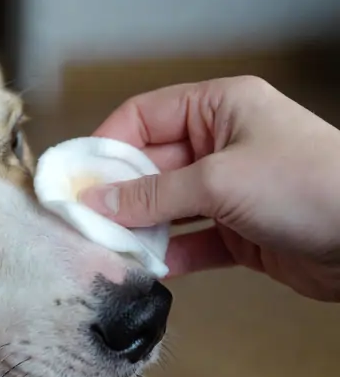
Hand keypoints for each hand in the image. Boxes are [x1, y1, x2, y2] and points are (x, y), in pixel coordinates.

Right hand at [78, 75, 339, 300]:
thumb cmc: (301, 185)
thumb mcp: (218, 181)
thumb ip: (151, 195)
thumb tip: (93, 202)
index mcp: (217, 108)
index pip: (144, 116)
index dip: (108, 144)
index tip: (76, 178)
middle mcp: (220, 143)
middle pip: (151, 165)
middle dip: (120, 193)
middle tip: (83, 220)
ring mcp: (229, 189)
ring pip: (168, 206)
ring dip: (141, 227)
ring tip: (108, 248)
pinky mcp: (239, 231)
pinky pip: (192, 239)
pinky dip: (171, 253)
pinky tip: (149, 268)